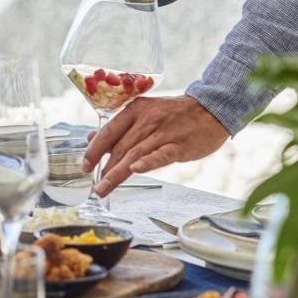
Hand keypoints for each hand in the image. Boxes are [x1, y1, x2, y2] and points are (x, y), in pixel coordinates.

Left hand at [82, 95, 228, 196]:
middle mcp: (147, 120)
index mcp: (135, 110)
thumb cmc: (175, 115)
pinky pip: (162, 155)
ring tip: (104, 188)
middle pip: (120, 147)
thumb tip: (92, 138)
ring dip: (117, 173)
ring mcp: (164, 132)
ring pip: (135, 153)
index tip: (85, 166)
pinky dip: (148, 162)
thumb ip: (120, 127)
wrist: (211, 109)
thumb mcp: (145, 113)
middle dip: (104, 168)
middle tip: (95, 187)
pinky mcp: (180, 145)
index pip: (109, 131)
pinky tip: (136, 170)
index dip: (95, 150)